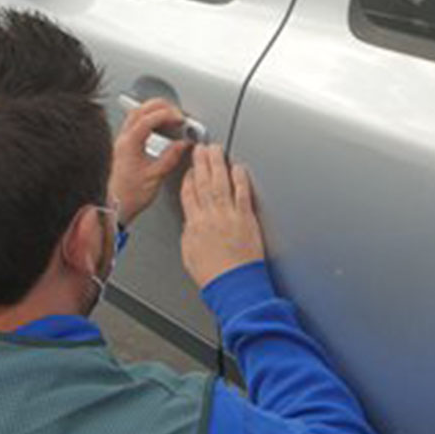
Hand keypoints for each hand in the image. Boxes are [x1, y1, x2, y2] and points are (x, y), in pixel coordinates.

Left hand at [108, 98, 190, 226]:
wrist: (113, 207)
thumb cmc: (128, 196)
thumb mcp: (155, 177)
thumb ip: (170, 157)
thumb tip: (183, 144)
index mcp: (129, 144)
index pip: (148, 119)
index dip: (167, 115)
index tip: (180, 118)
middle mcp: (122, 140)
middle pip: (140, 110)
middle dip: (161, 106)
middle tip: (177, 113)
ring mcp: (122, 142)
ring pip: (136, 115)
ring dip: (154, 112)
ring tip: (171, 118)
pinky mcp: (124, 147)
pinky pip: (136, 126)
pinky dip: (150, 122)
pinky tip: (160, 129)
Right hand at [180, 144, 265, 288]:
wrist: (233, 285)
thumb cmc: (214, 276)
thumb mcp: (189, 254)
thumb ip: (190, 233)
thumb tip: (192, 223)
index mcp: (194, 225)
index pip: (188, 194)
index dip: (187, 178)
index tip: (189, 169)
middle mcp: (210, 217)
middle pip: (203, 183)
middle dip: (200, 163)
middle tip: (200, 149)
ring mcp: (229, 216)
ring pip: (220, 183)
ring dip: (217, 163)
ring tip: (215, 150)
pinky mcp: (246, 218)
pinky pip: (242, 193)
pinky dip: (240, 178)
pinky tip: (238, 168)